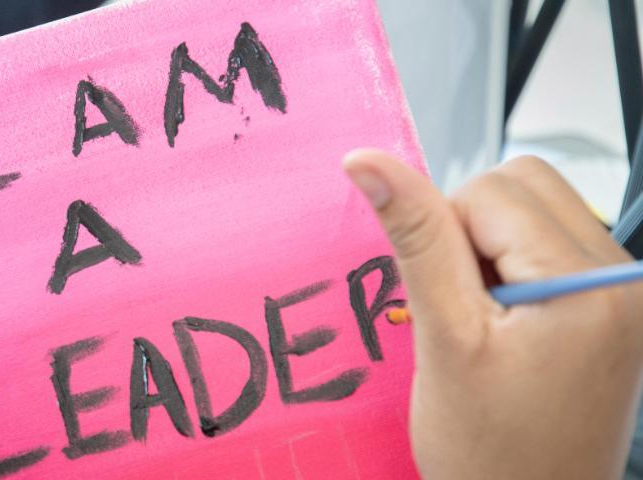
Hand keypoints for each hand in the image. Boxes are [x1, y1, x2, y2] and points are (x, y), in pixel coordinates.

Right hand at [343, 150, 642, 478]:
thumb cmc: (488, 452)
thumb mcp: (442, 339)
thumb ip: (414, 239)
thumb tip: (370, 163)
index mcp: (591, 284)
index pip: (492, 189)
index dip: (443, 236)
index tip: (443, 303)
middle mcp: (625, 279)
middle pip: (521, 185)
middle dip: (469, 234)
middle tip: (461, 310)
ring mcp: (624, 294)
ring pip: (532, 209)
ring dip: (487, 251)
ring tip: (483, 324)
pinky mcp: (613, 307)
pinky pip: (550, 245)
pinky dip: (510, 270)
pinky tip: (502, 328)